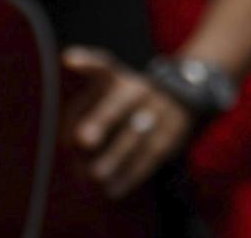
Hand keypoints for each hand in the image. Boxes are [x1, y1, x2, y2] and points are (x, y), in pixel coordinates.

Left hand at [63, 48, 194, 198]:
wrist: (182, 99)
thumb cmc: (123, 103)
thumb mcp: (106, 96)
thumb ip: (82, 116)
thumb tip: (69, 148)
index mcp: (118, 78)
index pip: (102, 66)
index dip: (86, 62)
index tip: (68, 60)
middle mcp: (139, 90)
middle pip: (120, 103)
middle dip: (102, 120)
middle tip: (82, 140)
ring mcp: (158, 111)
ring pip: (136, 134)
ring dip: (115, 157)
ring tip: (95, 176)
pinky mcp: (172, 135)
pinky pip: (152, 156)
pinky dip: (131, 175)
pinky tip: (113, 189)